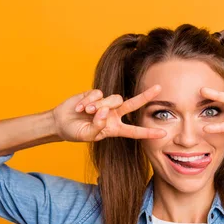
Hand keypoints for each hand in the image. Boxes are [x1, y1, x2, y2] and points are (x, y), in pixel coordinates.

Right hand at [51, 85, 166, 141]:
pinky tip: (80, 107)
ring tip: (86, 112)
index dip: (149, 132)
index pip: (135, 131)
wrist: (60, 122)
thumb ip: (97, 126)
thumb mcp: (86, 135)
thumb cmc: (75, 132)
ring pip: (114, 99)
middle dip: (145, 96)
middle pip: (132, 104)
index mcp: (115, 128)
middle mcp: (113, 115)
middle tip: (159, 88)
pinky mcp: (96, 95)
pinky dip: (89, 101)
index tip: (163, 133)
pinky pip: (98, 94)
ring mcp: (105, 104)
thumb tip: (104, 112)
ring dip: (100, 105)